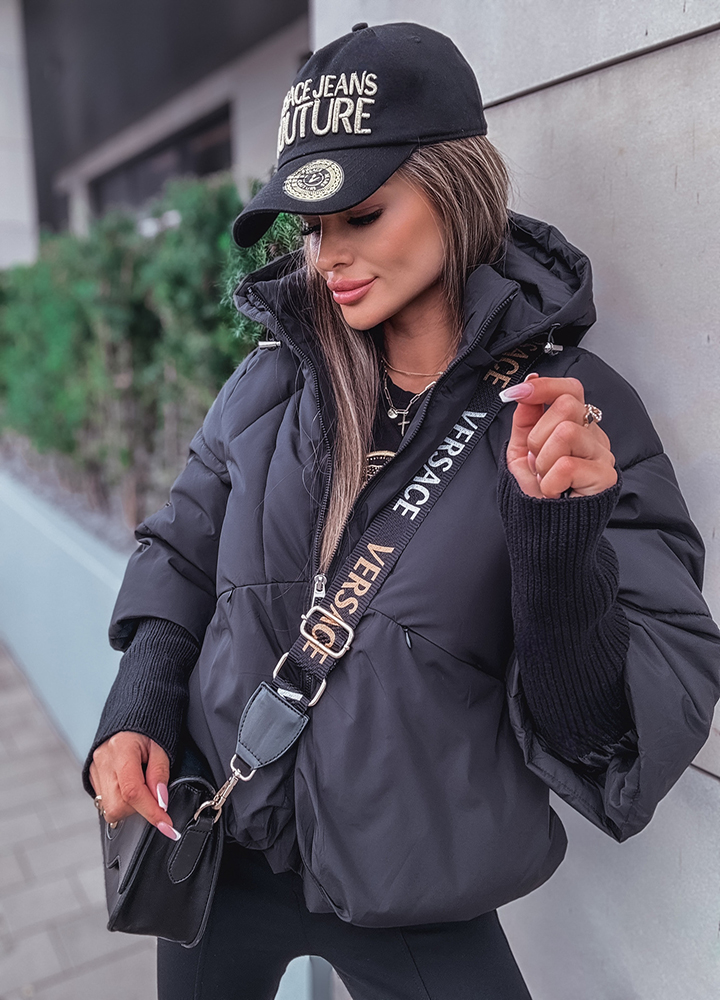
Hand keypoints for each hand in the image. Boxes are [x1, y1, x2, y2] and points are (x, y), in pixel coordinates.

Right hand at [89, 732, 179, 839]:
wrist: (132, 710)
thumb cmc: (150, 727)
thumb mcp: (162, 745)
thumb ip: (160, 773)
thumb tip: (161, 801)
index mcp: (121, 749)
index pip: (133, 791)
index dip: (151, 812)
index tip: (167, 825)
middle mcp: (103, 760)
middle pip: (117, 806)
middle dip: (139, 809)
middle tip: (154, 795)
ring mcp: (94, 768)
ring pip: (110, 808)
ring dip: (130, 806)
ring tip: (143, 786)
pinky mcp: (92, 774)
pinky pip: (105, 800)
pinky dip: (121, 800)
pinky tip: (131, 786)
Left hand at [502, 374, 616, 498]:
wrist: (547, 534)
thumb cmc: (539, 495)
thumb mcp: (522, 453)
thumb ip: (525, 420)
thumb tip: (525, 388)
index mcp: (576, 426)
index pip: (570, 389)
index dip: (544, 387)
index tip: (516, 393)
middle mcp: (594, 436)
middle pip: (567, 405)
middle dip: (538, 434)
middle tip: (537, 461)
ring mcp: (602, 455)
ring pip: (566, 432)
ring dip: (543, 460)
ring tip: (546, 478)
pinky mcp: (606, 477)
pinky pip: (567, 465)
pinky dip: (550, 482)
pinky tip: (555, 492)